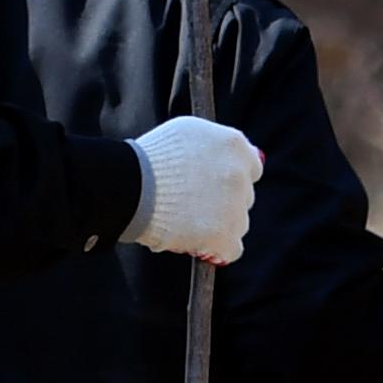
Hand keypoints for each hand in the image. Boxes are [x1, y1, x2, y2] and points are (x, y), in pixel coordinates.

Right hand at [123, 116, 261, 263]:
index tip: (215, 186)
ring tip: (187, 223)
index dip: (232, 178)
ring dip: (219, 226)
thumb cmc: (150, 157)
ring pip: (238, 223)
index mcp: (234, 145)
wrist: (130, 186)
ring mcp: (234, 207)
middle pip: (243, 197)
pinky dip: (216, 250)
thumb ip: (214, 142)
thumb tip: (236, 153)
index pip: (252, 167)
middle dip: (223, 202)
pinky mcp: (224, 236)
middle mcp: (240, 174)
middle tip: (192, 205)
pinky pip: (231, 250)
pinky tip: (198, 243)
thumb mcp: (186, 132)